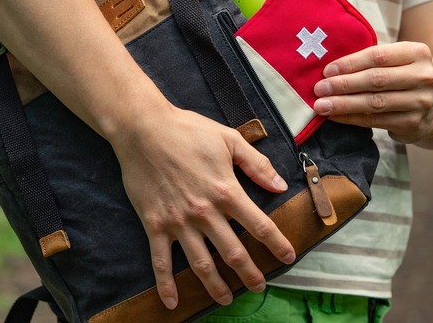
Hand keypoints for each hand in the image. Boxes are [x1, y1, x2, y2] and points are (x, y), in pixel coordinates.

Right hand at [111, 105, 295, 309]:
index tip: (289, 257)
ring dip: (216, 286)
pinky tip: (172, 302)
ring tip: (227, 300)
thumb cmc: (188, 131)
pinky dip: (166, 284)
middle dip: (250, 274)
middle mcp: (205, 212)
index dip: (277, 244)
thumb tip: (280, 186)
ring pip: (201, 264)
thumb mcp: (229, 139)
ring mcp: (179, 222)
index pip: (259, 225)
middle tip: (259, 287)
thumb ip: (257, 164)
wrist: (143, 130)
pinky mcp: (154, 225)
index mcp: (227, 191)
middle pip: (233, 253)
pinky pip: (161, 261)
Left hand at [312, 41, 432, 143]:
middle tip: (319, 88)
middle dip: (343, 84)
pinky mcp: (413, 124)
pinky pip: (374, 121)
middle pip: (376, 79)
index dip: (350, 63)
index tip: (327, 70)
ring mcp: (421, 102)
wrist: (432, 108)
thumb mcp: (396, 61)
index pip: (378, 56)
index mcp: (418, 53)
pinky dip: (351, 118)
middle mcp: (424, 76)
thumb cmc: (401, 78)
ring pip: (374, 102)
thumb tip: (329, 69)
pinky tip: (334, 116)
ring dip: (343, 104)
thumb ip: (371, 61)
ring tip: (321, 105)